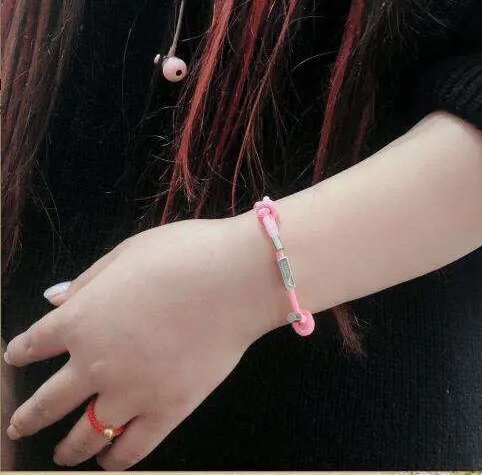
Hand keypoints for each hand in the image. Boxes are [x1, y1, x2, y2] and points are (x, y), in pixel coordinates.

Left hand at [3, 216, 274, 469]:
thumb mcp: (127, 252)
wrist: (234, 279)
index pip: (35, 343)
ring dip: (67, 449)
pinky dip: (115, 459)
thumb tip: (53, 298)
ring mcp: (130, 393)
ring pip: (85, 435)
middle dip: (28, 416)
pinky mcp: (167, 410)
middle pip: (48, 402)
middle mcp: (95, 364)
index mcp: (80, 319)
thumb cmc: (182, 254)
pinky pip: (132, 448)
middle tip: (18, 425)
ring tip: (61, 455)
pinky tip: (108, 461)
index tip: (16, 358)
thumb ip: (87, 280)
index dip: (21, 352)